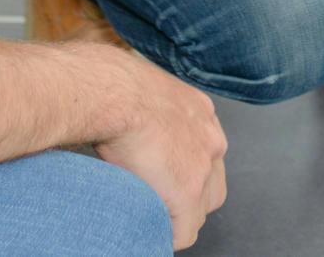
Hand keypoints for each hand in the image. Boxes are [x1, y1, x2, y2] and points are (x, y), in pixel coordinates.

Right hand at [95, 53, 228, 250]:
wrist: (113, 93)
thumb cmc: (113, 86)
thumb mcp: (143, 90)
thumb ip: (149, 108)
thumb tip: (127, 117)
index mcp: (200, 113)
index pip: (204, 154)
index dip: (181, 172)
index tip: (161, 178)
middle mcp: (210, 139)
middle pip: (210, 186)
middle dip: (188, 199)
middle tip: (157, 203)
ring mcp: (202, 168)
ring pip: (198, 212)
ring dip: (176, 218)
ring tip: (150, 219)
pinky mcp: (186, 193)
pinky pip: (183, 232)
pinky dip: (165, 236)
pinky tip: (147, 232)